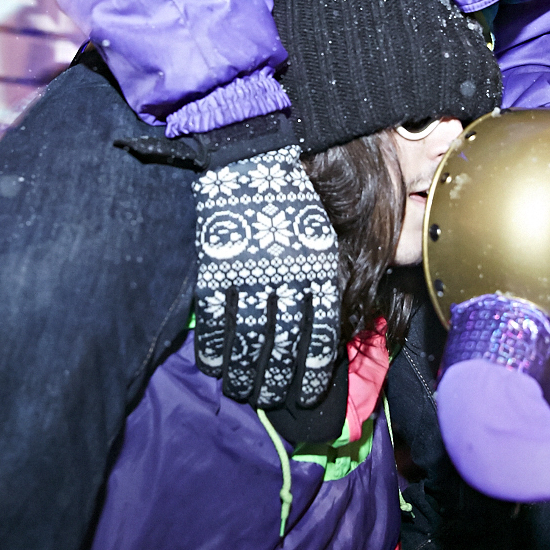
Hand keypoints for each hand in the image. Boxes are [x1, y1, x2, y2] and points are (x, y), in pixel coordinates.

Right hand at [192, 146, 339, 407]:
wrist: (255, 151)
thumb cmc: (296, 192)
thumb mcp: (325, 230)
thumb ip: (329, 273)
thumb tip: (335, 318)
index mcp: (318, 268)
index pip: (318, 335)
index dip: (311, 370)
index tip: (307, 392)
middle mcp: (287, 277)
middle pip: (283, 345)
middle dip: (278, 380)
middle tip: (272, 398)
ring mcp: (249, 274)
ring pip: (249, 339)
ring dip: (245, 372)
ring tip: (244, 390)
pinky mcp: (217, 266)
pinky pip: (215, 318)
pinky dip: (214, 347)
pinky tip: (214, 364)